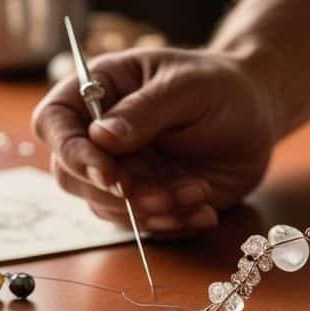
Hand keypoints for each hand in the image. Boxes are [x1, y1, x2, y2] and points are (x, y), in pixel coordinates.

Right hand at [32, 47, 276, 232]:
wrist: (255, 115)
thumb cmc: (219, 86)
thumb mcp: (188, 87)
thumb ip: (145, 110)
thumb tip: (101, 136)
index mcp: (98, 91)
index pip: (54, 121)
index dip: (72, 152)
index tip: (110, 175)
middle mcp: (98, 135)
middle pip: (71, 175)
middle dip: (117, 195)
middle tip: (165, 195)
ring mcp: (119, 169)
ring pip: (107, 207)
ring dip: (150, 212)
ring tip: (200, 192)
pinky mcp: (143, 197)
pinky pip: (141, 224)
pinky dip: (171, 224)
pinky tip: (205, 209)